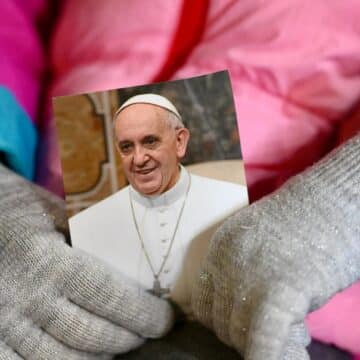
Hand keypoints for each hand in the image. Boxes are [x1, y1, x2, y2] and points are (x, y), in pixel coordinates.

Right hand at [0, 164, 173, 358]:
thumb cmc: (21, 211)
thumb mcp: (56, 211)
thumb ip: (90, 233)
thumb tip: (135, 253)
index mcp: (50, 261)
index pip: (108, 296)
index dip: (142, 313)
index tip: (165, 318)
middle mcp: (29, 298)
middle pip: (91, 334)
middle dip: (129, 338)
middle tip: (149, 330)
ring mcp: (7, 323)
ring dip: (100, 357)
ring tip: (121, 344)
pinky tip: (82, 358)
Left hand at [192, 134, 359, 359]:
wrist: (329, 200)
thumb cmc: (300, 220)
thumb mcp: (255, 239)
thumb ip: (240, 268)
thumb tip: (238, 304)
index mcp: (219, 250)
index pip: (204, 303)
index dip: (222, 320)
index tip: (242, 324)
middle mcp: (226, 264)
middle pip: (221, 322)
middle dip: (244, 333)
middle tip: (273, 329)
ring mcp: (249, 278)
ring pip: (240, 334)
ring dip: (261, 343)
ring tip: (292, 333)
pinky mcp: (280, 293)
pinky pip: (263, 339)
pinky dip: (266, 356)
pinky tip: (289, 357)